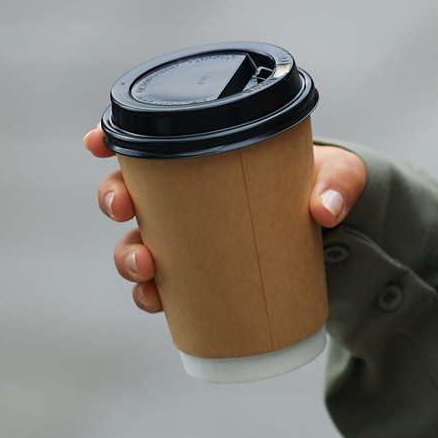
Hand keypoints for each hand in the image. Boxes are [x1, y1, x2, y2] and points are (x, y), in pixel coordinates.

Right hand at [85, 128, 366, 314]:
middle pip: (127, 190)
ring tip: (145, 264)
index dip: (111, 136)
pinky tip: (155, 301)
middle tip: (124, 207)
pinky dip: (152, 295)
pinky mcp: (202, 274)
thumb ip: (339, 182)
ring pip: (136, 242)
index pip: (148, 137)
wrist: (342, 236)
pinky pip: (162, 287)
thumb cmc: (328, 186)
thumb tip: (324, 210)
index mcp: (208, 152)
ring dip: (127, 254)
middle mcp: (187, 193)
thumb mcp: (341, 175)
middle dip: (111, 197)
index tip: (96, 142)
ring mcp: (190, 236)